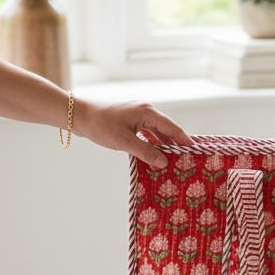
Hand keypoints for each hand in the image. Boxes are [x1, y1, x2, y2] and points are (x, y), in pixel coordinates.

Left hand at [74, 99, 193, 168]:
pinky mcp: (130, 121)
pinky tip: (154, 156)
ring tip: (171, 162)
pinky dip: (152, 144)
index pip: (172, 128)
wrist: (79, 116)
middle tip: (184, 161)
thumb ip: (146, 152)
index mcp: (147, 112)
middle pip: (166, 130)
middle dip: (175, 145)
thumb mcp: (124, 142)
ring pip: (156, 133)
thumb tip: (164, 162)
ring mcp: (138, 115)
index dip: (184, 141)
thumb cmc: (100, 126)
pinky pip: (147, 133)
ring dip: (162, 146)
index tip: (195, 152)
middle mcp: (145, 111)